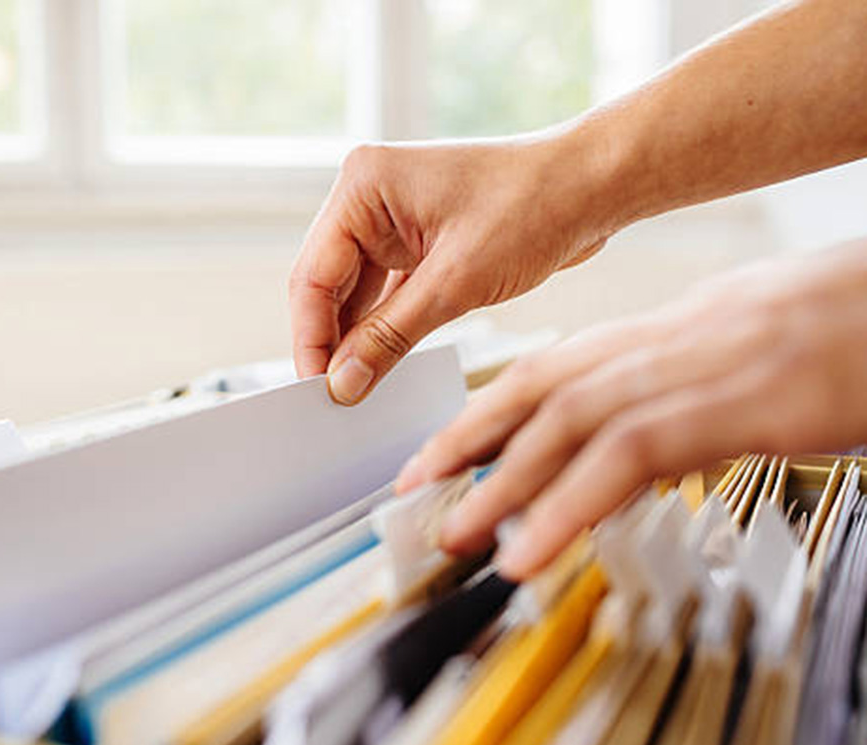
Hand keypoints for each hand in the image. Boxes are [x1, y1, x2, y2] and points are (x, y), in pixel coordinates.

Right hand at [289, 135, 615, 403]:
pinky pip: (388, 292)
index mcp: (364, 185)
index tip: (317, 387)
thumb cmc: (534, 206)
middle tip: (336, 397)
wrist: (594, 186)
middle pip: (328, 285)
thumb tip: (344, 382)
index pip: (313, 275)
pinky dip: (387, 327)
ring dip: (360, 338)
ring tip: (359, 388)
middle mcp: (370, 197)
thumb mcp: (456, 283)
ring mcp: (394, 219)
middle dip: (333, 341)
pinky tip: (384, 363)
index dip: (311, 337)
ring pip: (357, 293)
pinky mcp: (419, 240)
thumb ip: (390, 336)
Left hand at [395, 241, 866, 579]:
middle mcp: (662, 342)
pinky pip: (627, 457)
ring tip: (456, 530)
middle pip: (539, 384)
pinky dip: (568, 506)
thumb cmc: (841, 329)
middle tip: (417, 485)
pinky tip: (531, 546)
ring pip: (567, 421)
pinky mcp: (731, 406)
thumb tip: (632, 438)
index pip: (553, 366)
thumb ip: (678, 392)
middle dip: (468, 438)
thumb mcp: (742, 356)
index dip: (488, 406)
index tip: (445, 446)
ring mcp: (693, 370)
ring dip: (502, 480)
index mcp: (662, 332)